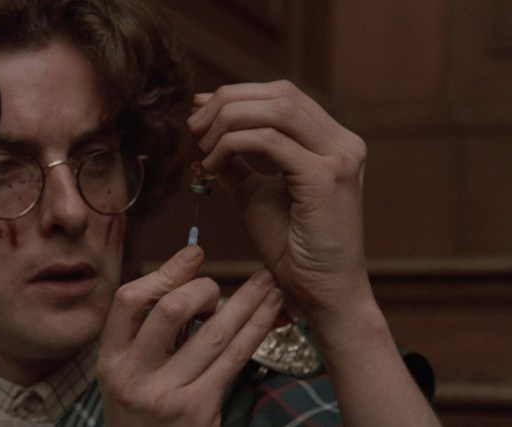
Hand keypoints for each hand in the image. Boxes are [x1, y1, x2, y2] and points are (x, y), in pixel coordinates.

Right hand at [97, 245, 281, 425]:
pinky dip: (255, 330)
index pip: (129, 300)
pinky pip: (234, 359)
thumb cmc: (143, 418)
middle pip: (170, 310)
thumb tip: (184, 275)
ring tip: (267, 282)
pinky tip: (269, 313)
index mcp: (111, 361)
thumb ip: (148, 334)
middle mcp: (133, 377)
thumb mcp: (129, 378)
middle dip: (203, 287)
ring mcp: (166, 396)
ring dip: (246, 302)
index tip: (194, 254)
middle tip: (220, 284)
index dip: (165, 272)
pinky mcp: (198, 410)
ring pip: (213, 333)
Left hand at [187, 81, 369, 319]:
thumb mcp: (257, 195)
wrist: (321, 293)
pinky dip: (232, 145)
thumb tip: (206, 134)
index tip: (200, 109)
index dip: (238, 95)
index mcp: (332, 142)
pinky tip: (213, 166)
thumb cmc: (292, 249)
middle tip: (195, 126)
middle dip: (228, 102)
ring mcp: (339, 158)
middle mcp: (343, 143)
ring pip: (275, 110)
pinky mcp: (325, 177)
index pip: (283, 96)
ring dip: (228, 121)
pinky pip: (269, 141)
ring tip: (202, 147)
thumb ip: (237, 163)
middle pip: (279, 94)